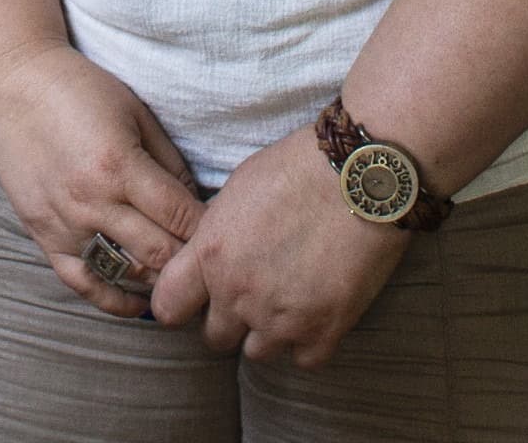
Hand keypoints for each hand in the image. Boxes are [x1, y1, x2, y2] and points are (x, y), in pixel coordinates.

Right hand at [0, 42, 205, 318]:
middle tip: (215, 264)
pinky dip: (113, 299)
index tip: (229, 234)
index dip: (211, 229)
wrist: (10, 83)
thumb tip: (198, 204)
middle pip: (159, 252)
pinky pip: (82, 282)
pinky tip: (139, 303)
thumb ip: (168, 161)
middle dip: (193, 262)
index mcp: (119, 165)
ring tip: (186, 283)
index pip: (180, 216)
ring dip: (160, 282)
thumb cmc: (78, 89)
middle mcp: (91, 201)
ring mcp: (64, 223)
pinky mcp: (42, 234)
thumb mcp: (135, 112)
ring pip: (125, 273)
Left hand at [148, 126, 408, 364]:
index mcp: (211, 255)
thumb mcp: (236, 190)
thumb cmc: (298, 168)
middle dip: (229, 321)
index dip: (180, 304)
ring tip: (289, 300)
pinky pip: (304, 359)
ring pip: (258, 353)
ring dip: (269, 333)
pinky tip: (318, 313)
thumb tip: (210, 256)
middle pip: (216, 338)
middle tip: (253, 295)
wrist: (360, 176)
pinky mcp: (325, 329)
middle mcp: (239, 293)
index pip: (168, 307)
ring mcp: (281, 317)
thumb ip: (217, 234)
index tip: (196, 299)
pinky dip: (310, 342)